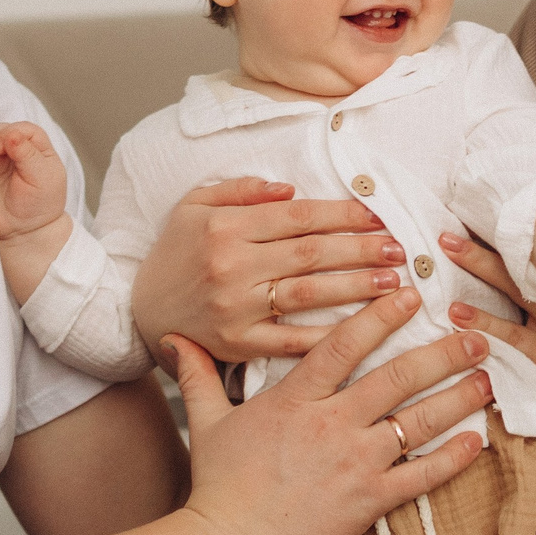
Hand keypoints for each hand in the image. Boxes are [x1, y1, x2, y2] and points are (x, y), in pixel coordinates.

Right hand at [0, 122, 69, 241]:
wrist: (21, 232)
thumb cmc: (39, 206)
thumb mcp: (41, 179)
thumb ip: (27, 155)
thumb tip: (11, 133)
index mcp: (39, 150)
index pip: (25, 130)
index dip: (11, 132)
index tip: (3, 146)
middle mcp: (19, 150)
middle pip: (3, 130)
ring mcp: (0, 158)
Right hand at [132, 178, 406, 361]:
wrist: (135, 313)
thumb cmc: (173, 255)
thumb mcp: (192, 207)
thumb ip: (240, 191)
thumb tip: (289, 190)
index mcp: (225, 228)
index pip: (298, 217)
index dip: (344, 215)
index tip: (377, 217)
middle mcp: (231, 267)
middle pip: (311, 253)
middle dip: (361, 249)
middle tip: (400, 249)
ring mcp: (236, 309)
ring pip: (309, 294)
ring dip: (356, 288)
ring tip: (394, 284)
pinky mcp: (238, 345)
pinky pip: (291, 341)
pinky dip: (327, 335)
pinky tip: (362, 330)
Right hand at [165, 287, 490, 534]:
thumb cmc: (218, 488)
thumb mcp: (205, 423)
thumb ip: (198, 376)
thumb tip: (175, 337)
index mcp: (295, 400)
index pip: (345, 344)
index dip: (380, 315)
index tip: (411, 294)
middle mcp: (331, 424)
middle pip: (397, 377)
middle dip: (441, 352)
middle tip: (474, 334)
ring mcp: (354, 462)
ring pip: (418, 420)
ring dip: (458, 396)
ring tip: (487, 378)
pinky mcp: (369, 501)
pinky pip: (421, 477)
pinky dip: (453, 459)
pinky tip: (477, 442)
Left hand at [440, 231, 535, 436]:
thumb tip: (531, 273)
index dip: (509, 232)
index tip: (479, 212)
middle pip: (520, 260)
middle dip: (483, 242)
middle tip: (447, 225)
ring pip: (511, 286)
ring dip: (477, 265)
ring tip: (445, 247)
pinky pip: (509, 335)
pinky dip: (481, 322)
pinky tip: (456, 311)